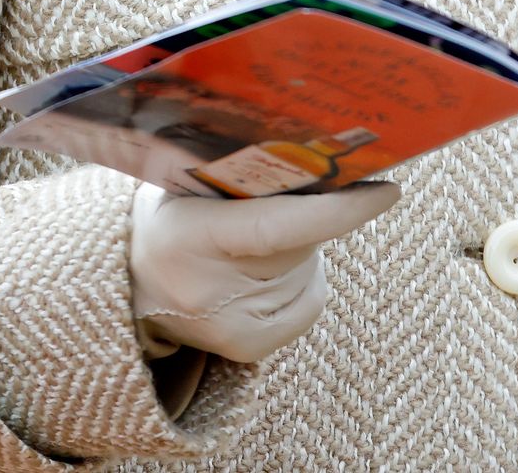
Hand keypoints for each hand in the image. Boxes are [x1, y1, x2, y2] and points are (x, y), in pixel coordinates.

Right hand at [130, 178, 401, 362]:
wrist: (131, 282)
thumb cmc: (174, 215)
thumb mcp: (193, 184)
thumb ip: (247, 177)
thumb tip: (325, 166)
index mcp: (190, 235)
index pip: (275, 227)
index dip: (335, 210)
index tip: (386, 190)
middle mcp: (211, 292)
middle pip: (300, 246)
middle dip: (312, 213)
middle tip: (286, 194)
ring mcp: (231, 329)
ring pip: (310, 272)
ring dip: (303, 248)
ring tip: (256, 239)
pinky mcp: (249, 351)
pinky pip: (310, 303)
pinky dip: (304, 278)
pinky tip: (268, 269)